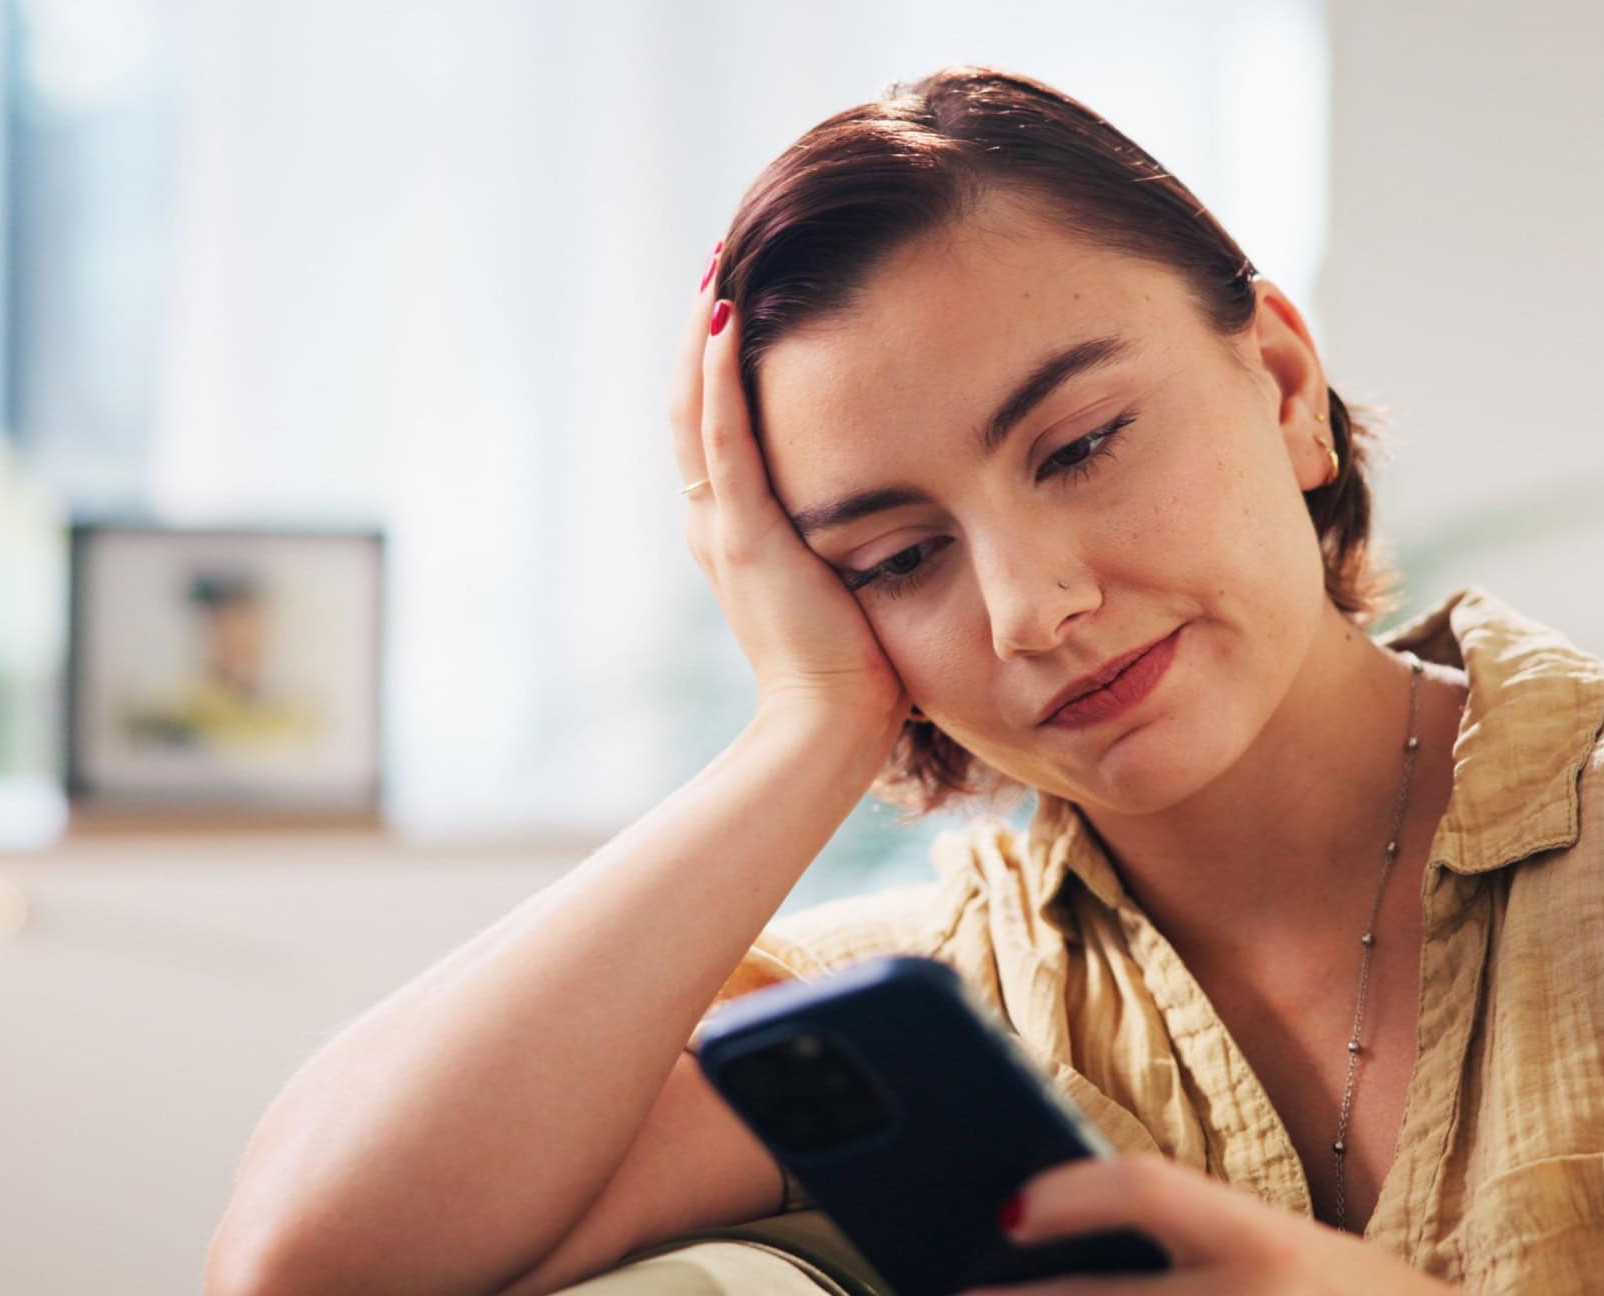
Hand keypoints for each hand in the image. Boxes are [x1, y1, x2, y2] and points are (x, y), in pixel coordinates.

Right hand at [671, 240, 907, 733]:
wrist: (830, 728)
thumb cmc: (861, 672)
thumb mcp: (854, 583)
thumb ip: (857, 538)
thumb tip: (910, 497)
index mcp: (737, 532)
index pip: (719, 429)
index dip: (723, 365)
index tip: (742, 301)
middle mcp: (715, 521)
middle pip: (692, 405)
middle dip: (706, 332)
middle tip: (720, 260)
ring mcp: (723, 525)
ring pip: (695, 408)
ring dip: (706, 335)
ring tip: (718, 265)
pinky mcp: (743, 534)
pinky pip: (722, 437)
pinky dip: (720, 375)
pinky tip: (728, 318)